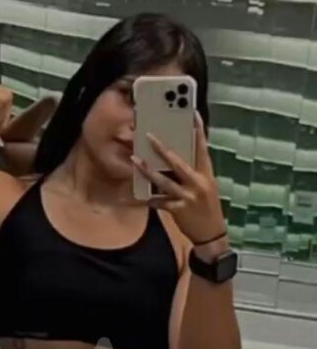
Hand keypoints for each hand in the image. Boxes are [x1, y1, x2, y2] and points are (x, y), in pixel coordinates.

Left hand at [131, 111, 226, 245]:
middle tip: (149, 136)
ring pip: (164, 181)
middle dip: (162, 149)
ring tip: (135, 160)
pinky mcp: (179, 210)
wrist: (212, 233)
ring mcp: (188, 196)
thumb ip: (193, 173)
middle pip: (178, 162)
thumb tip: (174, 159)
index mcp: (206, 174)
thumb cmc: (207, 207)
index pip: (202, 148)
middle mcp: (198, 183)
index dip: (198, 131)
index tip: (193, 115)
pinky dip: (151, 199)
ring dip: (148, 171)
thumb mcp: (206, 187)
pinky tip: (144, 197)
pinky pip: (160, 202)